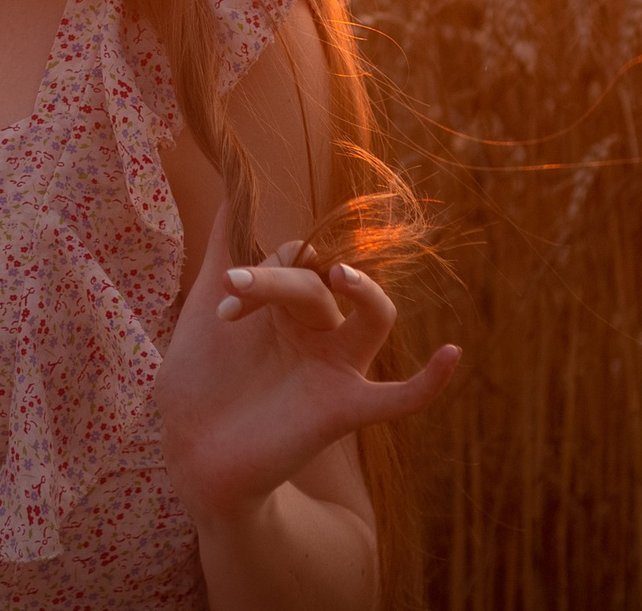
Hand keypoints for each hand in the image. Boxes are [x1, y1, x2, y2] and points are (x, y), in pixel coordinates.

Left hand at [154, 202, 457, 520]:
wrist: (191, 454)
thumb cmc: (200, 383)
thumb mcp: (204, 310)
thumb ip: (222, 250)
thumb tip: (232, 188)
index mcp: (289, 307)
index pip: (297, 259)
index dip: (262, 268)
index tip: (223, 299)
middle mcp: (318, 332)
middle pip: (323, 281)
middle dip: (278, 277)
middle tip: (234, 287)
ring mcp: (334, 368)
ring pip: (376, 317)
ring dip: (365, 290)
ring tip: (340, 274)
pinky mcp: (342, 409)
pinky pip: (399, 398)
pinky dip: (429, 382)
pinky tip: (450, 355)